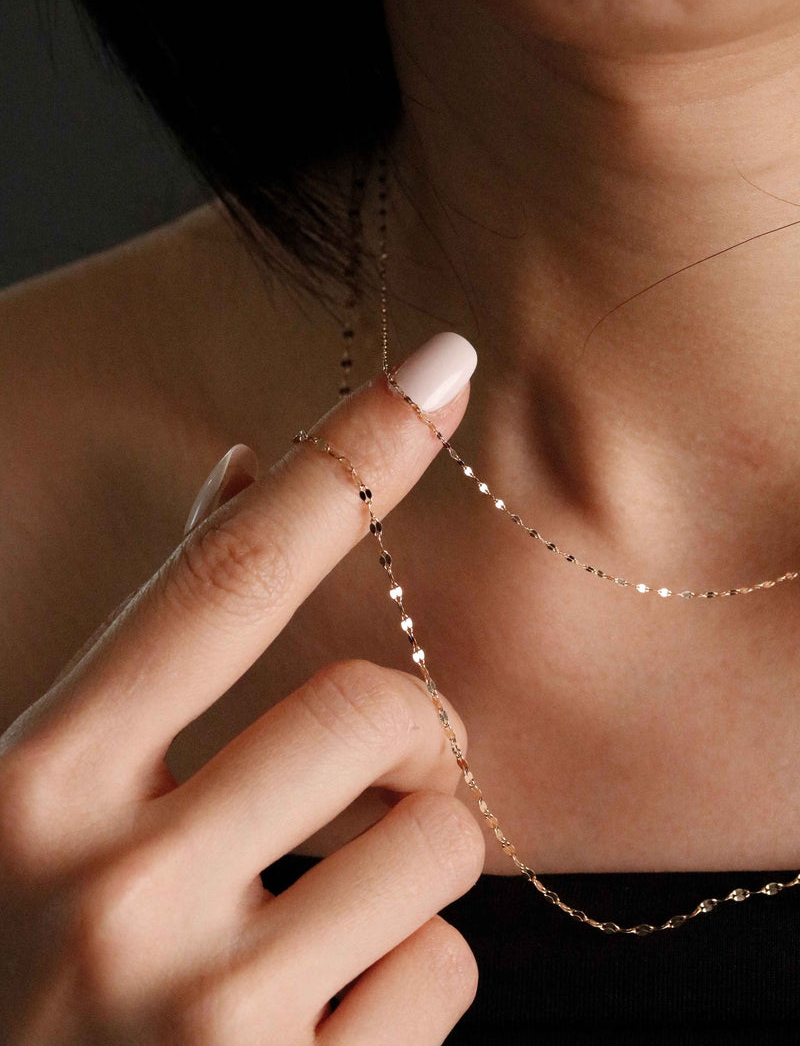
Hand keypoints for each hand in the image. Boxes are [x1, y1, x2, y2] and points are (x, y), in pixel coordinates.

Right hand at [0, 339, 483, 1044]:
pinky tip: (330, 1012)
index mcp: (39, 785)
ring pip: (436, 845)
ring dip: (418, 860)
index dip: (345, 463)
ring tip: (336, 910)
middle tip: (389, 771)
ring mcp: (201, 1011)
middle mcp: (112, 888)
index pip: (224, 580)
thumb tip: (247, 473)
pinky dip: (414, 977)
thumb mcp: (54, 799)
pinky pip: (445, 973)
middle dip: (415, 733)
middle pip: (372, 709)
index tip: (440, 373)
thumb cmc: (37, 960)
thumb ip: (156, 646)